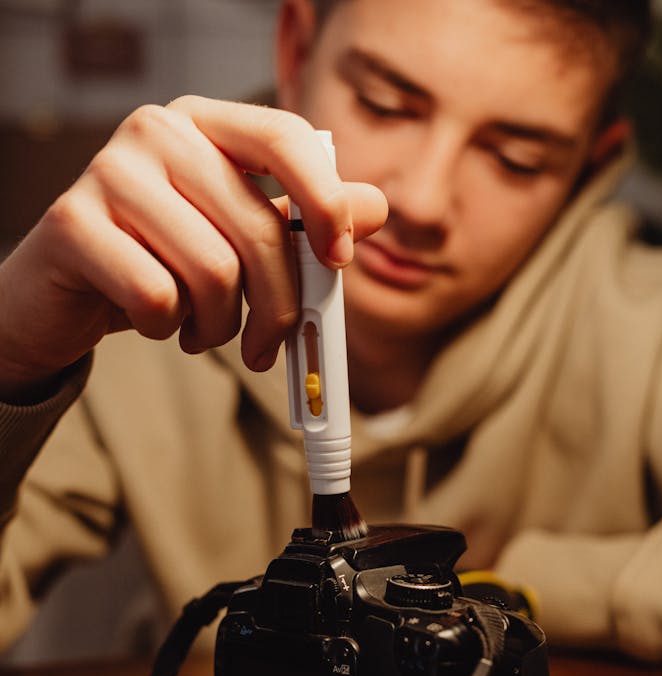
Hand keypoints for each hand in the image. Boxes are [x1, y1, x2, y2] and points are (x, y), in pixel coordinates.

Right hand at [0, 97, 386, 401]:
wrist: (66, 290)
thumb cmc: (162, 261)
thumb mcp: (238, 238)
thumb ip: (303, 220)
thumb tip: (375, 207)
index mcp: (207, 123)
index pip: (285, 137)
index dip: (326, 201)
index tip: (340, 259)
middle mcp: (158, 131)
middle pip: (258, 229)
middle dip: (277, 307)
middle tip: (270, 347)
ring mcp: (109, 172)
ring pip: (212, 272)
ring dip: (218, 325)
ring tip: (200, 329)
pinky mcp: (72, 223)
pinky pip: (156, 297)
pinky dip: (167, 328)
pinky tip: (153, 320)